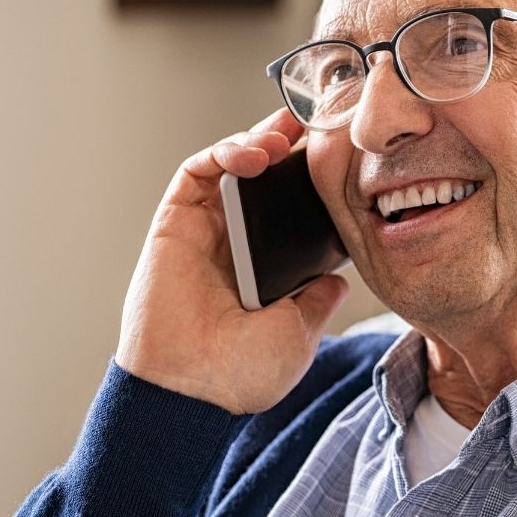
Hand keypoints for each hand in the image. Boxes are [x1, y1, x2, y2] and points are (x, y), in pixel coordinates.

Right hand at [115, 110, 348, 413]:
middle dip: (288, 148)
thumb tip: (338, 281)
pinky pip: (197, 173)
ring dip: (259, 141)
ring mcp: (206, 231)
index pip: (292, 213)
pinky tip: (255, 154)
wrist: (190, 391)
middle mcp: (236, 245)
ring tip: (287, 134)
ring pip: (231, 167)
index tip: (341, 161)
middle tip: (315, 126)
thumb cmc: (241, 374)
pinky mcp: (175, 223)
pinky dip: (224, 153)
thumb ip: (317, 301)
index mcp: (267, 270)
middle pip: (263, 182)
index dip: (312, 184)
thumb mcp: (298, 335)